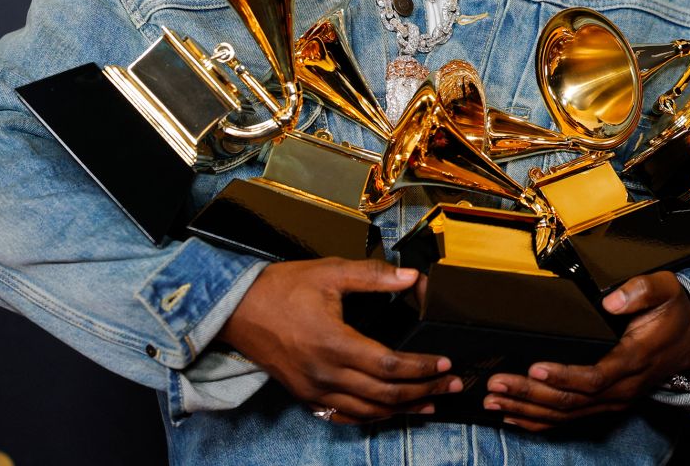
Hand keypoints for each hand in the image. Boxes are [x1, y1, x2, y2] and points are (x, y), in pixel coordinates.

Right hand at [218, 257, 462, 423]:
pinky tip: (389, 412)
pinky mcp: (305, 396)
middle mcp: (326, 374)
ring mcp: (314, 390)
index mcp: (334, 343)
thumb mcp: (329, 272)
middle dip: (424, 391)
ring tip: (431, 404)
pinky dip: (372, 416)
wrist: (237, 310)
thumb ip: (373, 276)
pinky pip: (345, 416)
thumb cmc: (282, 287)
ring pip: (368, 411)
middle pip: (385, 393)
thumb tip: (412, 277)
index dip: (421, 368)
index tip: (445, 364)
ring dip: (403, 410)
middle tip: (452, 385)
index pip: (390, 364)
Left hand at [482, 272, 689, 430]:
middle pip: (572, 400)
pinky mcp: (606, 403)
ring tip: (494, 401)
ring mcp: (614, 399)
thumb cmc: (674, 313)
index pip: (596, 376)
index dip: (565, 375)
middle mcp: (622, 387)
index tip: (535, 367)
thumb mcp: (666, 290)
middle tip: (497, 384)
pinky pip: (571, 419)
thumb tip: (611, 300)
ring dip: (528, 409)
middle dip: (531, 393)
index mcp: (634, 359)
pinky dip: (540, 421)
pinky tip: (514, 417)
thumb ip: (641, 291)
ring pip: (567, 414)